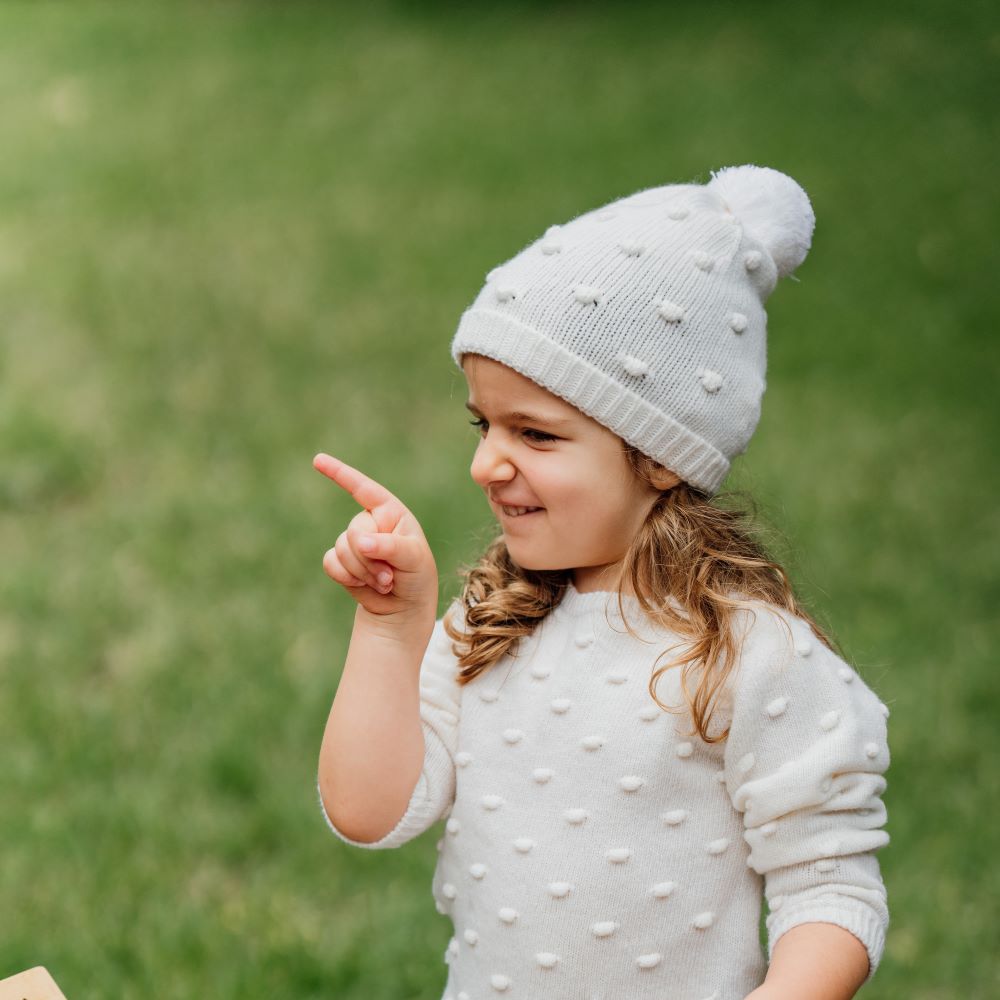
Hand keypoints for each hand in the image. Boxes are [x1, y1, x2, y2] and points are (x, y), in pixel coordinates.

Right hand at [313, 453, 437, 622]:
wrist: (404, 608)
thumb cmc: (417, 576)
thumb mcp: (414, 559)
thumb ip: (389, 547)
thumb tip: (359, 542)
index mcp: (391, 512)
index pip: (364, 489)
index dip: (341, 474)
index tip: (317, 460)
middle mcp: (370, 523)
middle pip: (354, 530)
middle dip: (370, 558)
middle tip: (390, 576)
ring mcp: (353, 542)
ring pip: (341, 548)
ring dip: (362, 571)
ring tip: (385, 582)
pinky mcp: (340, 561)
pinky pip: (330, 562)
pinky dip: (346, 577)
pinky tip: (365, 587)